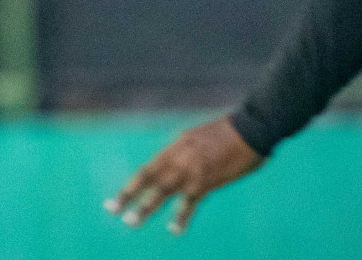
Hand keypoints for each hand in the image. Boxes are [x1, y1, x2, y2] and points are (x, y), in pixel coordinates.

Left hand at [106, 116, 263, 233]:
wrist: (249, 131)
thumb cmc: (226, 133)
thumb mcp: (195, 138)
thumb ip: (182, 154)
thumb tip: (173, 167)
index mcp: (174, 147)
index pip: (146, 170)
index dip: (130, 185)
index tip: (116, 198)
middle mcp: (177, 159)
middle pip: (147, 180)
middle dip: (128, 195)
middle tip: (112, 210)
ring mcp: (191, 171)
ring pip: (162, 191)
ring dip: (146, 207)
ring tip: (131, 222)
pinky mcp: (207, 182)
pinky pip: (190, 202)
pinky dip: (182, 216)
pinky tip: (175, 229)